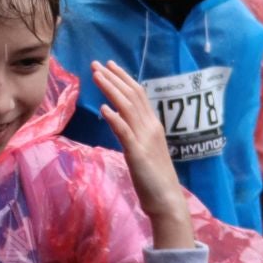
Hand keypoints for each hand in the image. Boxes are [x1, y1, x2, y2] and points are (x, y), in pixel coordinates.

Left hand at [91, 60, 194, 249]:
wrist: (166, 199)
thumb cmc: (154, 178)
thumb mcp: (144, 150)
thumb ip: (134, 133)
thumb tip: (119, 119)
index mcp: (153, 125)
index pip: (139, 94)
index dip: (124, 78)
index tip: (110, 66)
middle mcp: (150, 127)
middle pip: (132, 95)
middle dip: (113, 78)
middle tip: (97, 64)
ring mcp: (144, 139)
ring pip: (127, 108)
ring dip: (111, 90)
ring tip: (96, 76)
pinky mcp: (137, 153)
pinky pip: (125, 132)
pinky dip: (114, 118)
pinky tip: (104, 109)